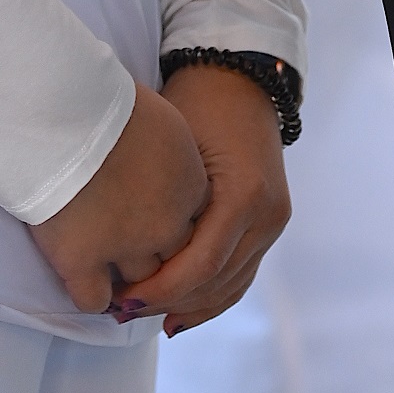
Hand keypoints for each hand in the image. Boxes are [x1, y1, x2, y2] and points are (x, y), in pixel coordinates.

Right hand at [28, 80, 209, 314]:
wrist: (64, 111)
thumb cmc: (108, 101)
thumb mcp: (162, 121)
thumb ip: (171, 154)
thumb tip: (160, 163)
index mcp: (190, 186)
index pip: (195, 225)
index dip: (174, 224)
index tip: (157, 220)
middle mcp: (165, 224)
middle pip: (172, 260)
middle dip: (158, 259)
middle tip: (139, 254)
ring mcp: (125, 248)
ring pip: (139, 284)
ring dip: (127, 280)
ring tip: (111, 271)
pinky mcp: (80, 261)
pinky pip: (93, 300)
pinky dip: (90, 296)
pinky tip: (83, 282)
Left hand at [113, 64, 290, 337]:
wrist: (240, 76)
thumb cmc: (198, 102)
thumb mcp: (175, 148)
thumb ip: (161, 204)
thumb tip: (126, 257)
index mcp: (246, 196)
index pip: (201, 264)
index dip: (160, 289)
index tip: (120, 300)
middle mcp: (267, 215)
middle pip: (216, 282)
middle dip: (168, 302)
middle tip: (122, 312)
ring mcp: (274, 222)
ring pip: (231, 285)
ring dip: (189, 305)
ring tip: (143, 316)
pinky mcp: (270, 223)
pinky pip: (241, 272)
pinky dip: (212, 294)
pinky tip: (178, 313)